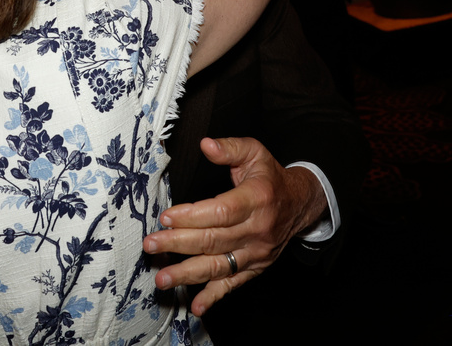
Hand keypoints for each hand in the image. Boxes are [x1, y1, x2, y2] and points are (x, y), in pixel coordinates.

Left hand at [143, 137, 326, 315]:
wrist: (300, 204)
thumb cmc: (270, 177)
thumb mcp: (255, 153)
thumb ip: (229, 148)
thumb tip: (205, 144)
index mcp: (256, 199)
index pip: (221, 212)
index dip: (192, 216)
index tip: (166, 218)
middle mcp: (257, 229)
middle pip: (213, 240)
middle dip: (178, 244)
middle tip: (151, 246)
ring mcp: (256, 252)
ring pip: (218, 266)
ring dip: (188, 274)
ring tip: (162, 278)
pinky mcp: (255, 267)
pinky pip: (233, 284)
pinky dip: (214, 297)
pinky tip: (196, 306)